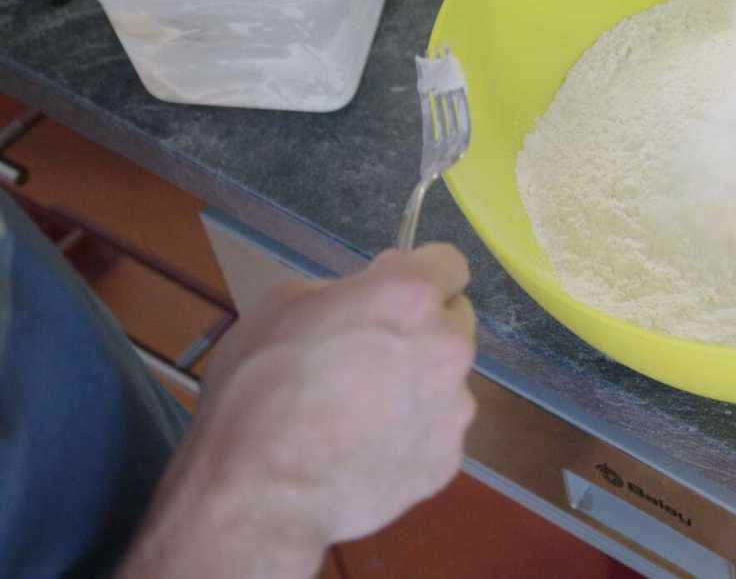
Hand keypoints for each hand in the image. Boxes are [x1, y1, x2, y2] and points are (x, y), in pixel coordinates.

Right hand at [119, 245, 476, 577]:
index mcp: (411, 297)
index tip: (392, 290)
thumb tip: (380, 285)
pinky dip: (411, 433)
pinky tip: (364, 448)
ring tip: (358, 411)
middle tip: (370, 351)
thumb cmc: (260, 387)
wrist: (262, 492)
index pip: (449, 263)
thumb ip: (347, 287)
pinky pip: (436, 431)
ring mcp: (455, 407)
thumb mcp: (283, 305)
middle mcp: (449, 346)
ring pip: (447, 379)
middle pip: (455, 320)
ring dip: (418, 383)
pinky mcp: (449, 458)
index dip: (419, 273)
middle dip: (423, 327)